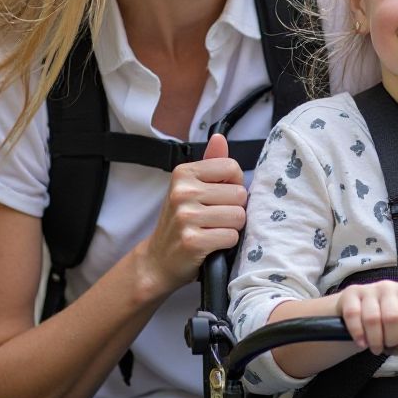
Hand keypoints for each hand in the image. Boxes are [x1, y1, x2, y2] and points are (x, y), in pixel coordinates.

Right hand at [139, 134, 246, 291]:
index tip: (220, 196)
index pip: (232, 168)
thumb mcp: (190, 188)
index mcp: (183, 173)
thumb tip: (219, 137)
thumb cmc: (181, 221)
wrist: (158, 260)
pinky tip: (211, 244)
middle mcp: (183, 192)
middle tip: (215, 218)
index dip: (234, 185)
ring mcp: (186, 217)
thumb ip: (210, 163)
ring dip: (232, 227)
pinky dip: (227, 244)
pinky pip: (232, 236)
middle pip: (240, 194)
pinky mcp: (193, 241)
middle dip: (234, 209)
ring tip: (214, 230)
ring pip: (239, 216)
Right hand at [338, 280, 397, 355]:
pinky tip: (362, 342)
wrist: (355, 309)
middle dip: (391, 339)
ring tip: (376, 348)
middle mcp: (388, 288)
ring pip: (373, 318)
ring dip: (375, 340)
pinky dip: (358, 334)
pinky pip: (353, 315)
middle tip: (388, 347)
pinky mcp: (350, 293)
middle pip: (393, 317)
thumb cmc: (383, 323)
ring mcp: (368, 289)